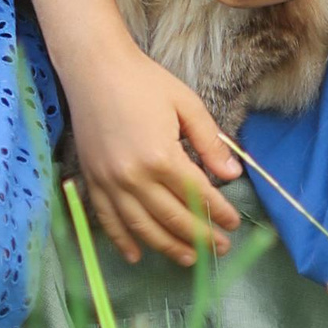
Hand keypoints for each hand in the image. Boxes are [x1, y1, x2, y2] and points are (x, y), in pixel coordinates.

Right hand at [62, 42, 242, 266]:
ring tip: (189, 259)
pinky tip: (136, 255)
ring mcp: (110, 182)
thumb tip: (231, 175)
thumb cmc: (144, 81)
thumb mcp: (187, 104)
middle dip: (200, 236)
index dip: (218, 212)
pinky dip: (121, 241)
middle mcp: (134, 176)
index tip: (234, 224)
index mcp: (162, 156)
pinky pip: (108, 220)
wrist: (95, 69)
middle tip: (221, 248)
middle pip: (172, 217)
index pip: (197, 195)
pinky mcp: (93, 180)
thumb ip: (210, 143)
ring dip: (167, 247)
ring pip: (143, 227)